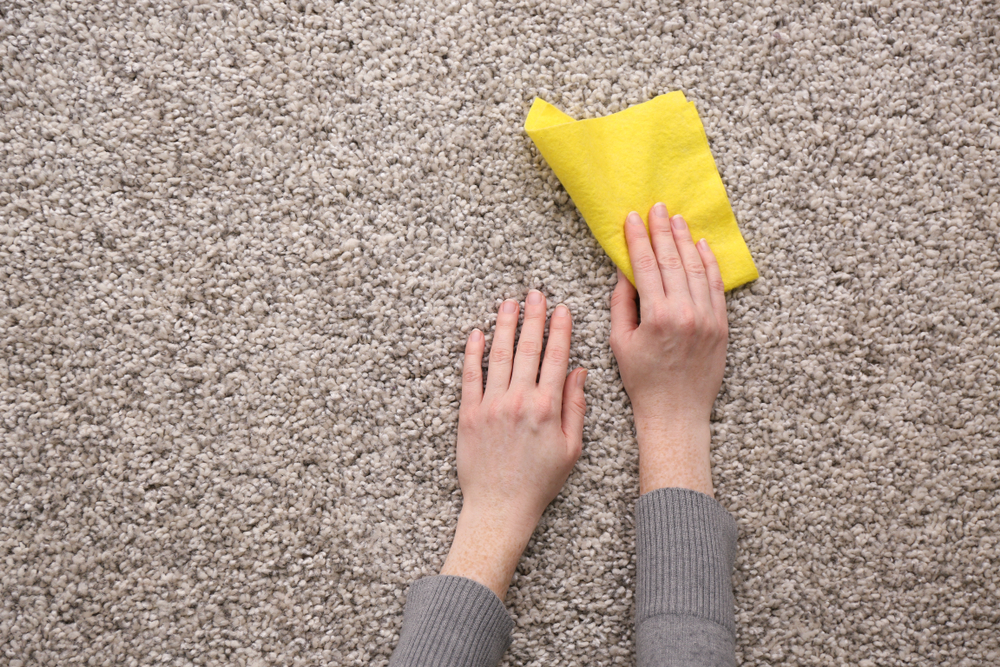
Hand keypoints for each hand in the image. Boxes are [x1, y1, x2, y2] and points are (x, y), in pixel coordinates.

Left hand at [441, 291, 587, 598]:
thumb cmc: (539, 482)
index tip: (562, 309)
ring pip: (499, 356)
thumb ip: (575, 406)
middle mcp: (519, 401)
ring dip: (505, 326)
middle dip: (533, 317)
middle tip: (535, 294)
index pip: (556, 358)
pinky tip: (477, 333)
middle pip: (528, 349)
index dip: (560, 330)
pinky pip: (470, 376)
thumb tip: (579, 371)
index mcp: (548, 408)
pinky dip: (473, 352)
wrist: (499, 507)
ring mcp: (491, 405)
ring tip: (509, 303)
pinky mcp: (468, 414)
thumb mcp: (571, 448)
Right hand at [610, 203, 727, 496]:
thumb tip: (625, 272)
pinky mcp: (722, 325)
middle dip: (662, 231)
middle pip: (672, 260)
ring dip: (685, 241)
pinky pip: (716, 286)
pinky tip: (701, 246)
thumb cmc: (643, 381)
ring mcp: (707, 318)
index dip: (638, 239)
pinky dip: (709, 264)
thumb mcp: (621, 342)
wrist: (676, 413)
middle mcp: (685, 312)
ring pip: (696, 268)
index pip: (645, 266)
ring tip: (676, 219)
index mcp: (656, 316)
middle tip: (656, 207)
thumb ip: (621, 304)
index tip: (632, 218)